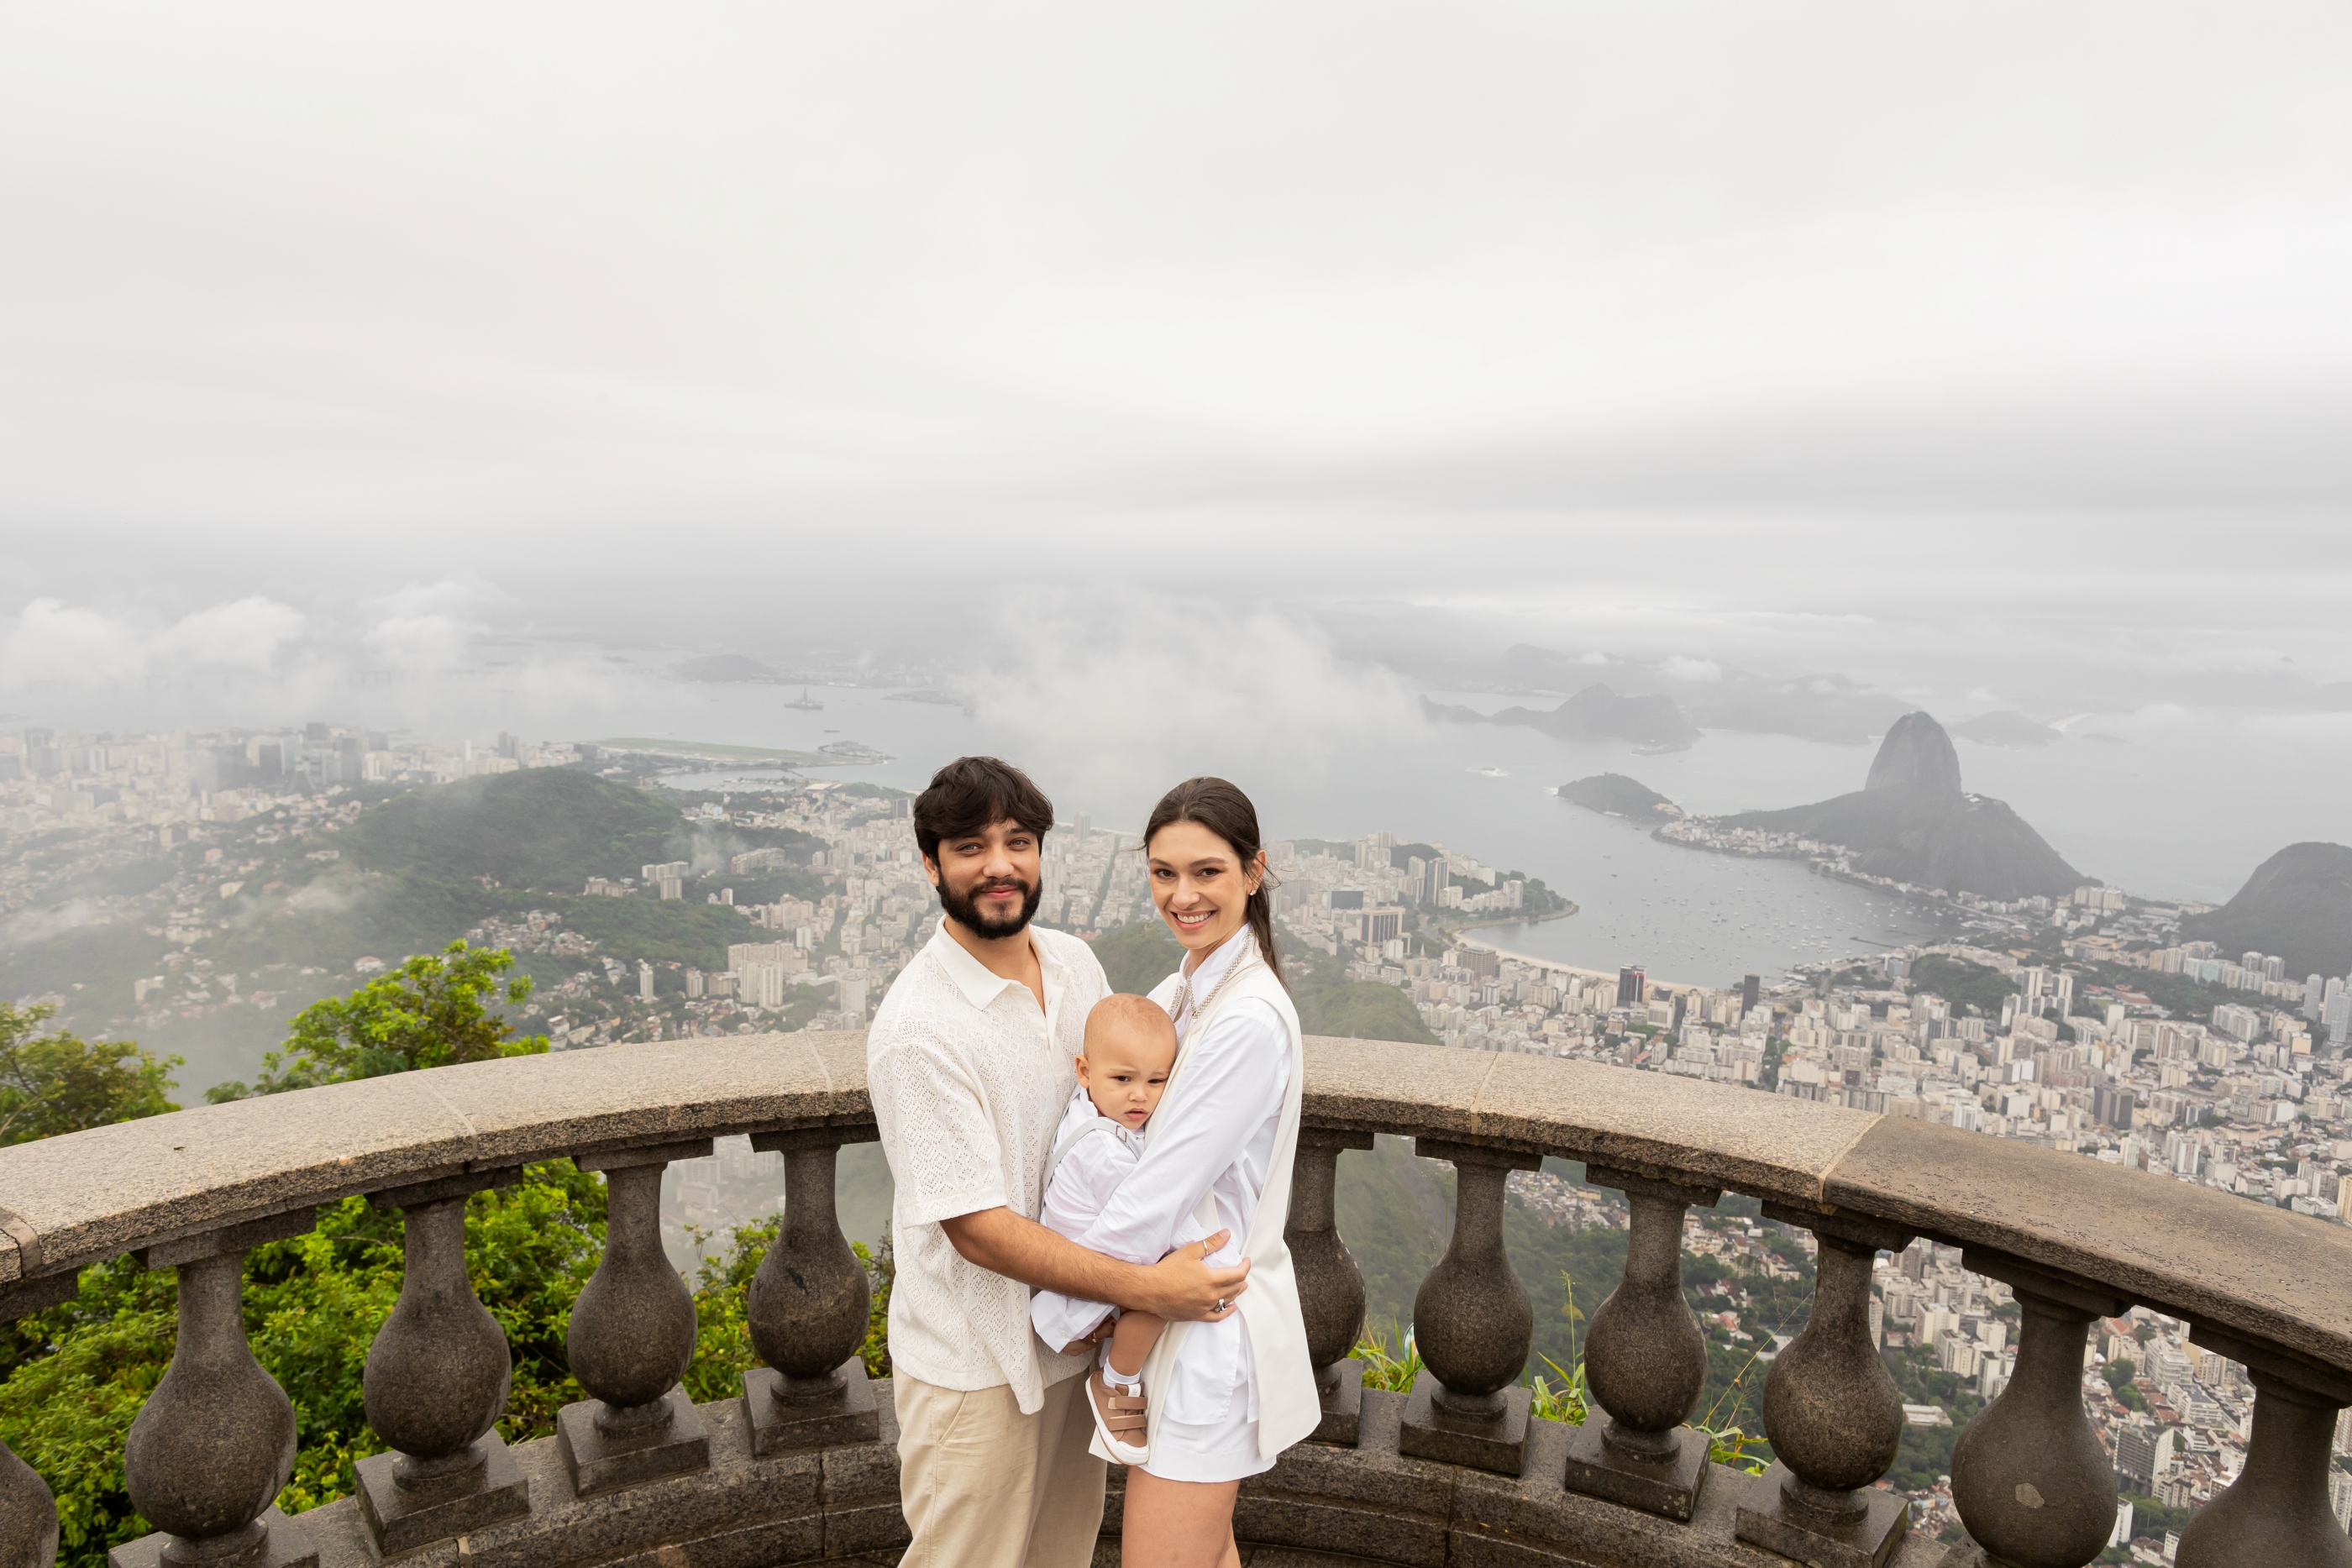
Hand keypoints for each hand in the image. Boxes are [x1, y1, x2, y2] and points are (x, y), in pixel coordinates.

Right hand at [1134, 1230, 1249, 1321]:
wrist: (1150, 1289)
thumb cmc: (1168, 1269)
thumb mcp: (1190, 1251)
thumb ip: (1211, 1243)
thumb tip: (1227, 1234)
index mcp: (1212, 1279)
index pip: (1238, 1274)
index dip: (1245, 1266)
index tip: (1246, 1260)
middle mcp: (1211, 1296)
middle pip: (1235, 1288)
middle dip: (1242, 1278)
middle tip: (1242, 1270)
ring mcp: (1204, 1307)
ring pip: (1227, 1301)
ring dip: (1236, 1292)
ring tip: (1241, 1286)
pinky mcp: (1196, 1315)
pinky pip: (1217, 1316)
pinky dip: (1227, 1312)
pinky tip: (1231, 1308)